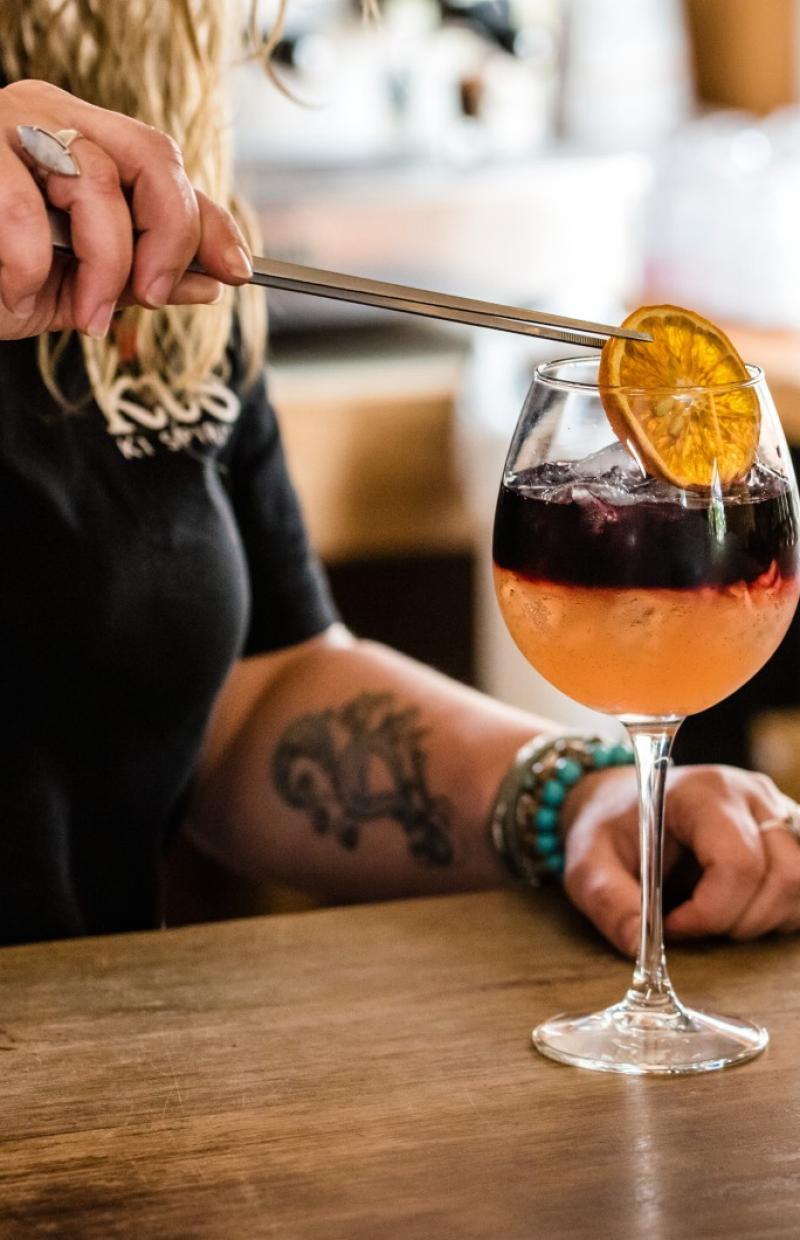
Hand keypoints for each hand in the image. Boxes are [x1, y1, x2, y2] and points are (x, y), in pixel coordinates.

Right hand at [0, 79, 253, 340]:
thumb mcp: (75, 285)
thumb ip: (136, 279)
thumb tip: (210, 283)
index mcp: (82, 141)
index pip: (166, 166)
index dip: (208, 219)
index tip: (238, 270)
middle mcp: (49, 116)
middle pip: (151, 158)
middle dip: (169, 238)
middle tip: (155, 297)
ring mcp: (6, 126)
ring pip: (96, 182)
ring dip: (105, 265)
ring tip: (85, 315)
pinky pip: (22, 210)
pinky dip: (30, 266)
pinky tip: (17, 291)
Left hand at [561, 763, 799, 955]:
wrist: (620, 804)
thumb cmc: (608, 831)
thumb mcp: (587, 865)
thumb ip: (607, 901)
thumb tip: (639, 945)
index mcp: (703, 793)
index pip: (738, 863)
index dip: (711, 911)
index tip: (672, 924)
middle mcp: (751, 796)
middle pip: (782, 877)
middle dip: (738, 921)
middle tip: (692, 924)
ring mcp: (776, 812)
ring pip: (799, 884)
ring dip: (761, 918)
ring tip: (713, 914)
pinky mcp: (786, 833)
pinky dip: (774, 911)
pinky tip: (734, 906)